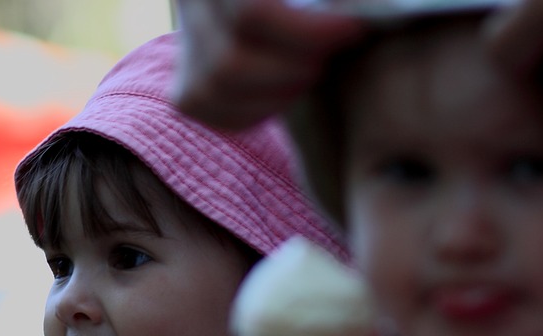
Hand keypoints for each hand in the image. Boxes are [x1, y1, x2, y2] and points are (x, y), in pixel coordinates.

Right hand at [173, 0, 364, 129]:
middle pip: (230, 64)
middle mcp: (185, 11)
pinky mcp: (187, 94)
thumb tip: (360, 10)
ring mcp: (182, 57)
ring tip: (311, 69)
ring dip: (282, 92)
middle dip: (295, 67)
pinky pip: (224, 118)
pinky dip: (264, 111)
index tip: (352, 29)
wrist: (246, 5)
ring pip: (221, 94)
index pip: (250, 14)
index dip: (308, 31)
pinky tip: (288, 87)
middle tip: (330, 54)